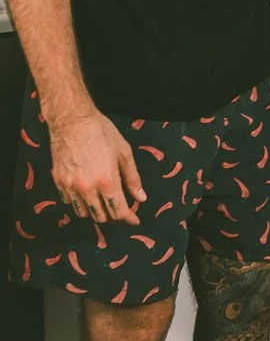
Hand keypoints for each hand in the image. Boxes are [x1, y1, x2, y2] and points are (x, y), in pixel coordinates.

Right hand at [49, 110, 146, 224]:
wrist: (72, 120)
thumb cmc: (101, 133)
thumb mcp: (124, 153)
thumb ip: (133, 179)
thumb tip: (141, 197)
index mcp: (107, 182)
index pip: (119, 211)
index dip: (129, 219)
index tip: (134, 220)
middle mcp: (87, 188)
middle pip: (101, 217)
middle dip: (114, 217)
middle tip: (121, 211)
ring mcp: (70, 186)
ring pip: (84, 213)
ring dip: (96, 214)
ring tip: (105, 205)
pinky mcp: (58, 181)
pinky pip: (69, 203)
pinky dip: (80, 204)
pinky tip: (88, 197)